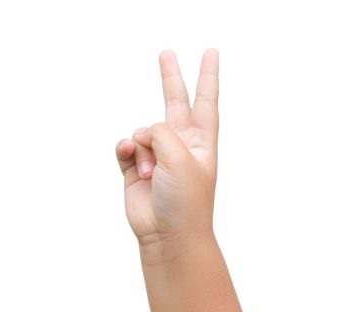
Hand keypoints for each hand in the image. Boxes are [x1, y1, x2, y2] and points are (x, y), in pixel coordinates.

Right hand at [116, 49, 218, 247]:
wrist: (167, 234)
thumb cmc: (185, 200)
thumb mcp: (181, 158)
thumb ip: (162, 133)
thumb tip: (140, 134)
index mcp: (200, 142)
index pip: (205, 100)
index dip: (207, 75)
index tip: (211, 53)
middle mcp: (179, 145)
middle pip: (174, 102)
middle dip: (170, 78)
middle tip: (166, 54)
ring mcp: (157, 156)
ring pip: (142, 131)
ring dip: (143, 148)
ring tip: (150, 173)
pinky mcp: (135, 167)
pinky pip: (125, 146)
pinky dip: (126, 149)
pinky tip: (129, 157)